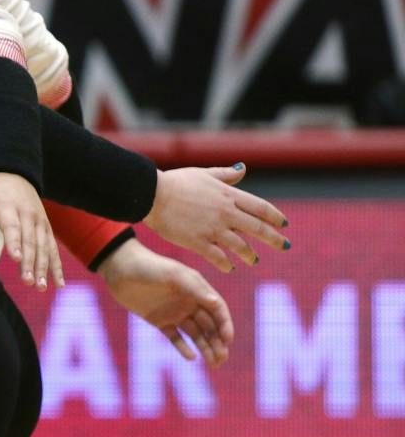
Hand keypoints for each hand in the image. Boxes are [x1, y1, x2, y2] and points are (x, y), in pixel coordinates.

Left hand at [0, 171, 63, 289]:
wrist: (17, 176)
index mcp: (10, 207)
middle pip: (30, 241)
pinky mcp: (47, 229)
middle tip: (28, 282)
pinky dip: (57, 266)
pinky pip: (53, 249)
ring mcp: (41, 222)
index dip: (14, 242)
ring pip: (44, 247)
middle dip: (30, 262)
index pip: (13, 227)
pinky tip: (59, 284)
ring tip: (40, 287)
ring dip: (44, 268)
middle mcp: (29, 215)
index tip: (16, 259)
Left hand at [96, 238, 233, 364]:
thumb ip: (194, 288)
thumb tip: (215, 303)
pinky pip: (175, 337)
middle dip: (218, 342)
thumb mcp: (173, 274)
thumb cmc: (150, 267)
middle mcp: (189, 302)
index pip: (218, 310)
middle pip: (209, 326)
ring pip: (195, 334)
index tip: (228, 340)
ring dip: (206, 348)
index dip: (225, 325)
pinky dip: (183, 347)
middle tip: (222, 359)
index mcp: (197, 289)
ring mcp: (175, 313)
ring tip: (214, 364)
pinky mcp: (159, 321)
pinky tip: (191, 357)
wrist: (120, 268)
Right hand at [146, 164, 290, 272]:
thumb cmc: (176, 181)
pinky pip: (218, 257)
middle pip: (258, 229)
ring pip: (241, 246)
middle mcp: (226, 213)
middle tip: (284, 246)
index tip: (284, 224)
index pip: (261, 208)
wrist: (151, 194)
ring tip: (255, 260)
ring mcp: (213, 229)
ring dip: (251, 255)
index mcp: (228, 195)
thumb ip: (225, 174)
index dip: (276, 217)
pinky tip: (230, 268)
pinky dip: (227, 264)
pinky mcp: (198, 242)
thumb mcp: (203, 174)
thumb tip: (243, 169)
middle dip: (274, 239)